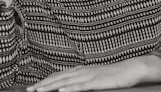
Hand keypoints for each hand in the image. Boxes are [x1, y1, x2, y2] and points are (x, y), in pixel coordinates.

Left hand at [26, 56, 160, 91]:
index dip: (45, 81)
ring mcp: (89, 75)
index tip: (33, 87)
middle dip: (42, 84)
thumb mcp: (96, 78)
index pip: (59, 75)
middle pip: (58, 77)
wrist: (132, 69)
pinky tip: (60, 91)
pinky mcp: (97, 81)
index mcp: (81, 70)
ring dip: (50, 86)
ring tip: (38, 91)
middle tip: (28, 90)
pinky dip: (69, 87)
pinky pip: (80, 85)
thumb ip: (84, 81)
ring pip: (65, 81)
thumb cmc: (115, 76)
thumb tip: (71, 86)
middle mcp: (82, 71)